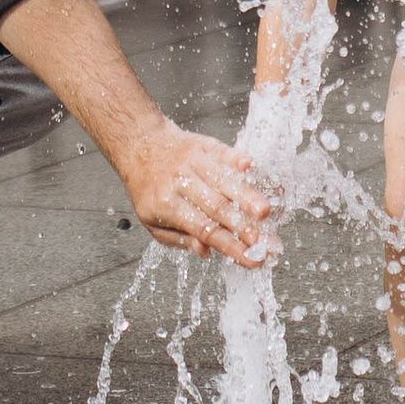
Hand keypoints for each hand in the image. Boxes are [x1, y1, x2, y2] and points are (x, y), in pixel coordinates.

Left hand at [119, 120, 277, 267]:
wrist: (140, 145)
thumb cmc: (149, 188)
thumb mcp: (152, 221)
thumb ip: (179, 238)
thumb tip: (205, 251)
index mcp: (167, 205)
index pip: (204, 230)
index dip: (230, 246)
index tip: (251, 258)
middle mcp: (181, 182)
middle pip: (217, 207)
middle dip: (243, 226)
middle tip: (264, 241)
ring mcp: (193, 162)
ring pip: (223, 181)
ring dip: (246, 196)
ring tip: (265, 212)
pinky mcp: (203, 145)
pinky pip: (222, 153)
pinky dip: (235, 159)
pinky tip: (249, 165)